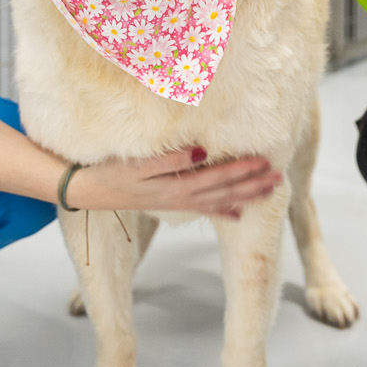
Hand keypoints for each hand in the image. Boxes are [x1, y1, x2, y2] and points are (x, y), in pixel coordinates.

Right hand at [64, 147, 281, 218]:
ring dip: (246, 196)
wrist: (87, 191)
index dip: (242, 171)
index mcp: (176, 188)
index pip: (218, 179)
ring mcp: (177, 204)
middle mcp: (181, 199)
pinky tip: (239, 215)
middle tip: (279, 177)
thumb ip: (170, 158)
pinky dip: (224, 212)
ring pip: (220, 202)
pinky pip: (204, 210)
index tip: (264, 163)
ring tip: (269, 190)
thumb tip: (201, 151)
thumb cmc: (110, 172)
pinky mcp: (170, 204)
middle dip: (253, 186)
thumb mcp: (137, 164)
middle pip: (225, 193)